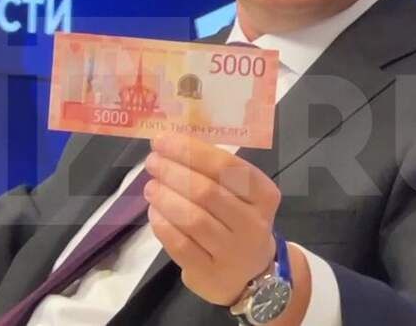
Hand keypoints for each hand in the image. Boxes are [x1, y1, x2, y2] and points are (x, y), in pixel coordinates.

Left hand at [144, 134, 280, 305]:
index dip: (191, 150)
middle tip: (153, 162)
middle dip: (172, 171)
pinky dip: (162, 224)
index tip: (162, 140)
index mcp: (264, 195)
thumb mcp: (242, 194)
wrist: (250, 274)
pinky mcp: (210, 273)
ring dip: (165, 197)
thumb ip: (215, 171)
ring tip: (151, 186)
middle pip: (206, 191)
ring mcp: (233, 252)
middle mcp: (253, 224)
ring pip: (192, 219)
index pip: (226, 166)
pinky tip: (155, 211)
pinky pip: (180, 244)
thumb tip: (173, 143)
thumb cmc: (240, 220)